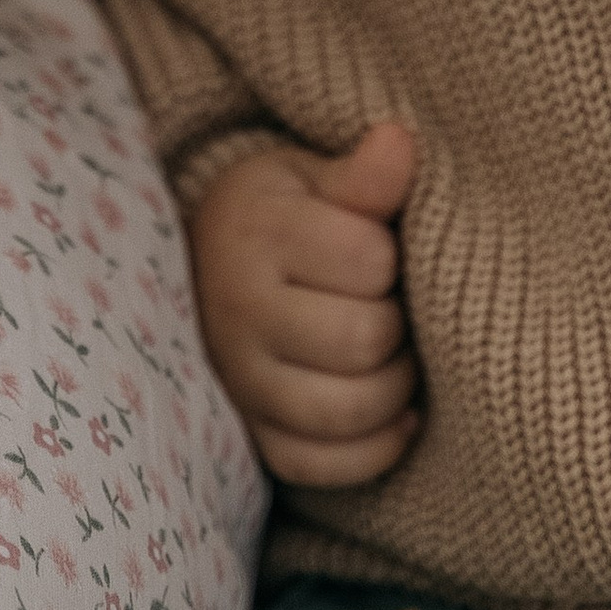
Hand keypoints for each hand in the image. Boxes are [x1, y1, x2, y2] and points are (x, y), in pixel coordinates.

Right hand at [192, 125, 419, 487]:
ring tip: (396, 355)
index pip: (367, 261)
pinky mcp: (251, 436)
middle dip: (398, 324)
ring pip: (346, 412)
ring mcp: (240, 383)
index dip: (392, 256)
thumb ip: (363, 173)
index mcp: (255, 235)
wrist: (211, 261)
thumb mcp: (312, 175)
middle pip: (362, 341)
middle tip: (394, 306)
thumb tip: (399, 142)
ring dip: (395, 388)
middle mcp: (237, 314)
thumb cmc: (284, 213)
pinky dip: (373, 448)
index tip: (382, 248)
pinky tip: (392, 413)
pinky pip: (320, 467)